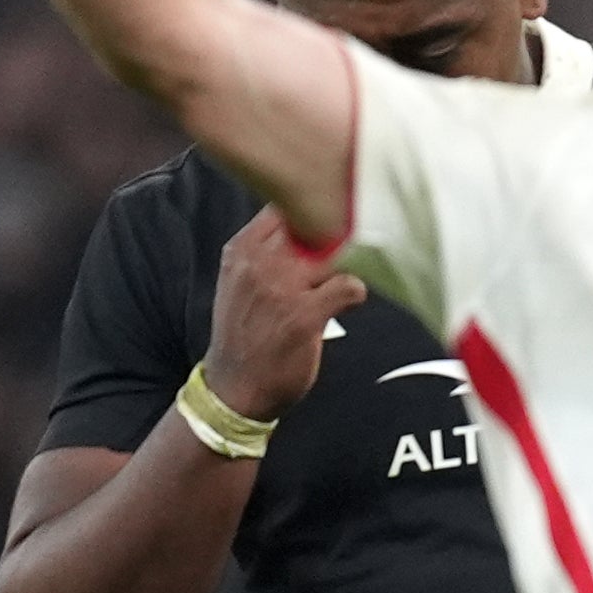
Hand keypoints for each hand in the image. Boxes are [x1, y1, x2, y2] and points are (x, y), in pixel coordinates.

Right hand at [201, 209, 363, 425]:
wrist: (234, 387)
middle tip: (357, 244)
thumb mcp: (241, 280)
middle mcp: (257, 262)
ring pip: (335, 250)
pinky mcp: (303, 315)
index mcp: (242, 249)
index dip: (316, 207)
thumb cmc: (246, 333)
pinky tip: (348, 302)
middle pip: (313, 220)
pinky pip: (349, 286)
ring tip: (346, 277)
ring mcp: (280, 288)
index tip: (335, 215)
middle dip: (340, 231)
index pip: (284, 204)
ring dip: (350, 262)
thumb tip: (309, 223)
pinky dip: (357, 293)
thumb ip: (267, 251)